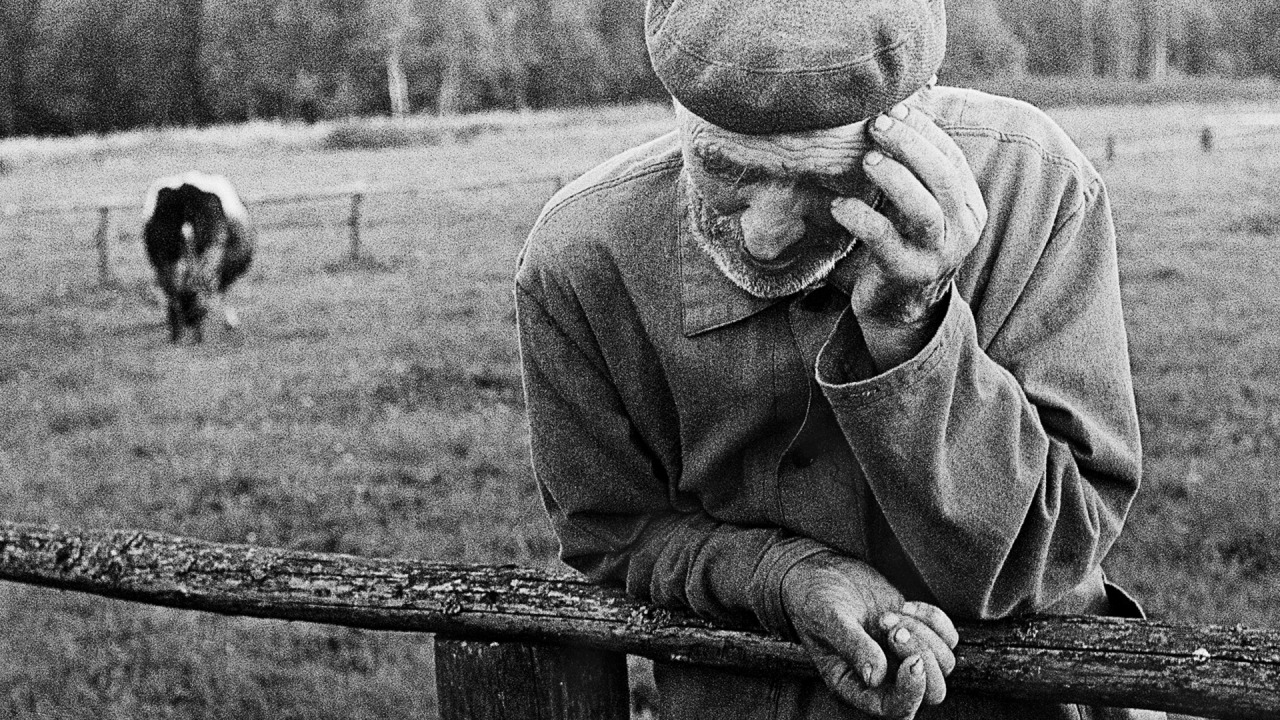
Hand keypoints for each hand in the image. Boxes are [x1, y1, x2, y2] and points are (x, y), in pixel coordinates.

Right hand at [781, 552, 957, 718]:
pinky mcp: (916, 632)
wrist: (820, 572)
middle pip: (931, 692)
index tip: (912, 661)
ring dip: (923, 635)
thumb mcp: (826, 620)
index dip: (911, 692)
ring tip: (890, 615)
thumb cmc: (814, 599)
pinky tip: (907, 606)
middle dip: (922, 657)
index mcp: (855, 685)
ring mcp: (903, 655)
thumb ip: (851, 646)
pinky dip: (934, 620)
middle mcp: (884, 677)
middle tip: (893, 629)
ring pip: (943, 664)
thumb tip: (875, 677)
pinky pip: (948, 637)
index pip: (895, 709)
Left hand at [827, 102, 986, 365]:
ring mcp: (939, 255)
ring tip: (866, 160)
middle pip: (944, 179)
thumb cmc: (901, 244)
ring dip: (894, 179)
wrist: (898, 309)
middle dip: (910, 146)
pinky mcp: (909, 275)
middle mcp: (962, 229)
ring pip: (924, 211)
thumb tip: (895, 109)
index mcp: (967, 206)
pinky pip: (886, 243)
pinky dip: (862, 219)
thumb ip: (913, 170)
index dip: (924, 131)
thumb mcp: (915, 205)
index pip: (951, 159)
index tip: (894, 110)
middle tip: (877, 126)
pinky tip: (839, 205)